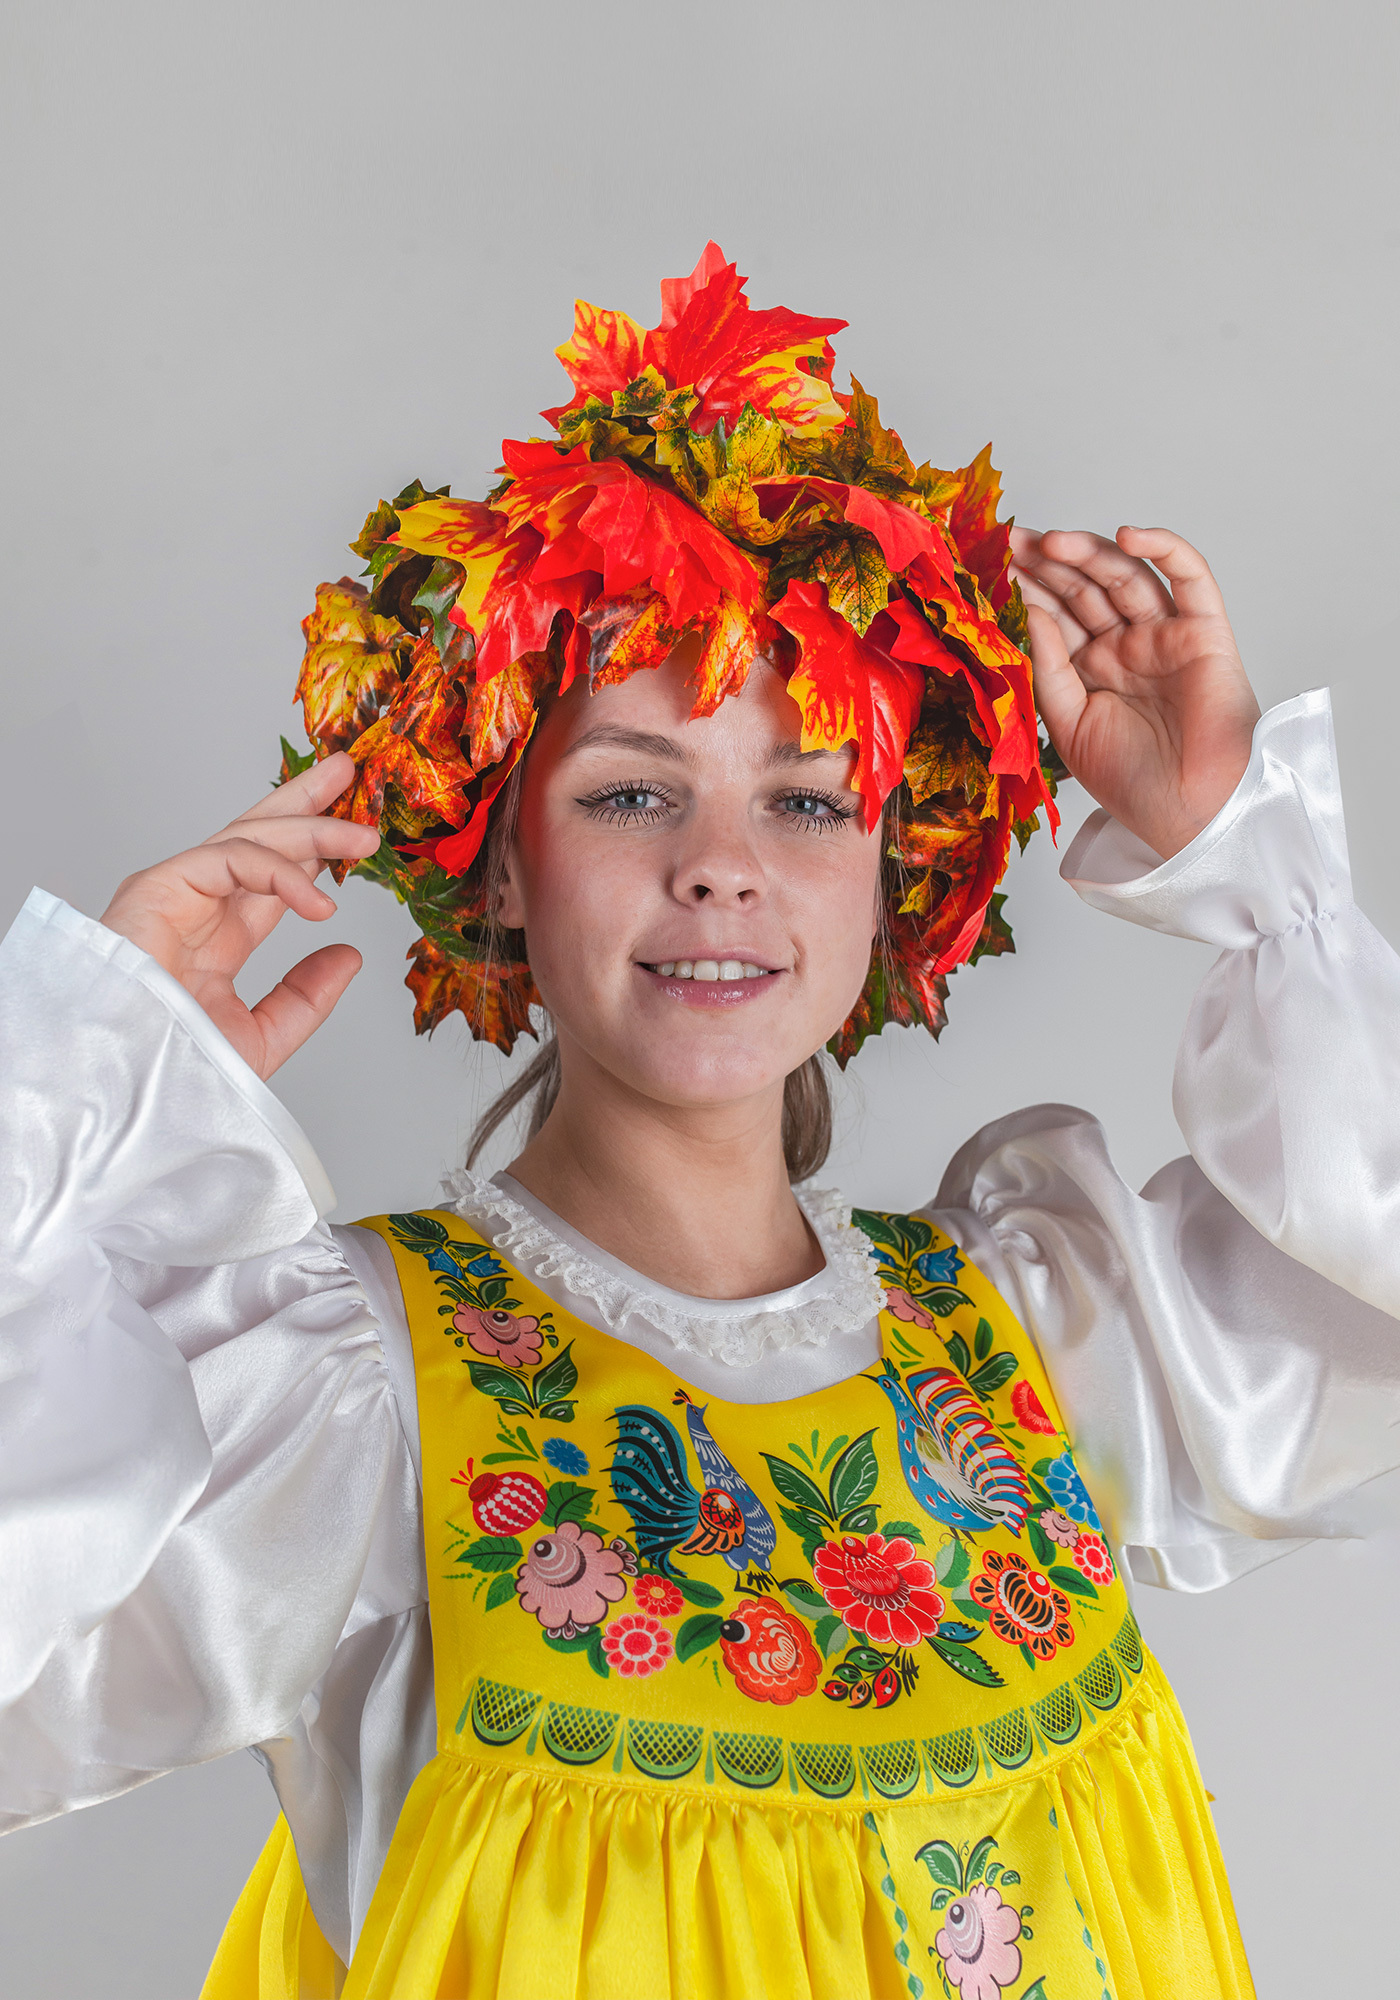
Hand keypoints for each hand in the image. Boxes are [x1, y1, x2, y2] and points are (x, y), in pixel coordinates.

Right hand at [101, 754, 378, 1077]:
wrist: (130, 1085)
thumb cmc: (176, 1069)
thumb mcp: (264, 1034)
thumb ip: (305, 996)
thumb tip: (347, 956)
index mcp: (218, 938)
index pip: (271, 877)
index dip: (314, 850)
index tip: (354, 834)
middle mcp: (197, 907)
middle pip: (257, 838)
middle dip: (304, 802)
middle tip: (346, 772)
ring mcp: (177, 893)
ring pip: (249, 839)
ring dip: (310, 827)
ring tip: (362, 835)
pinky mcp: (160, 886)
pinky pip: (230, 858)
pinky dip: (280, 872)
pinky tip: (318, 900)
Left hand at [1010, 525, 1260, 858]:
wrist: (1189, 813)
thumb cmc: (1133, 781)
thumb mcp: (1067, 724)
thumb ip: (1048, 667)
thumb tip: (1031, 611)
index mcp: (1092, 669)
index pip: (1055, 615)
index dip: (1027, 588)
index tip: (990, 564)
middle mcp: (1126, 646)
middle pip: (1084, 588)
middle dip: (1047, 562)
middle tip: (1010, 540)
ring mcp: (1164, 635)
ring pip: (1125, 576)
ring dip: (1088, 553)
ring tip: (1049, 543)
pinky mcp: (1203, 630)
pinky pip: (1189, 576)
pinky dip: (1163, 548)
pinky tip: (1126, 536)